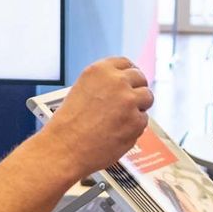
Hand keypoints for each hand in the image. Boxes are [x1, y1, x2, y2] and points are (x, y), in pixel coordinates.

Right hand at [44, 58, 152, 175]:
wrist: (65, 148)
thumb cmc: (68, 126)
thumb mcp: (82, 91)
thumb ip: (104, 85)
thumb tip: (122, 86)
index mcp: (100, 70)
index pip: (125, 63)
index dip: (129, 73)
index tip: (131, 80)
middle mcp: (116, 82)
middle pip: (140, 78)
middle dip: (137, 89)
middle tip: (131, 102)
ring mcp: (128, 101)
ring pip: (147, 98)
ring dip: (139, 107)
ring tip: (122, 119)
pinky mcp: (136, 121)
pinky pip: (143, 120)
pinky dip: (135, 127)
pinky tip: (118, 132)